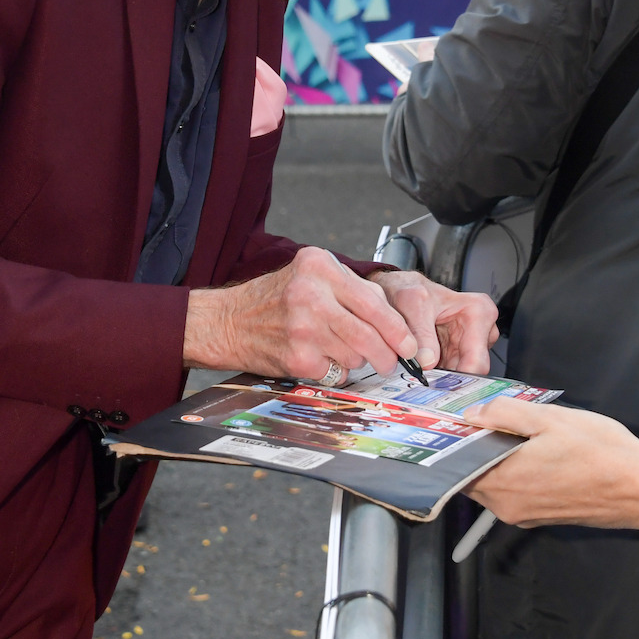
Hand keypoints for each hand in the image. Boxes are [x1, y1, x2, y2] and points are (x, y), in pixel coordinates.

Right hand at [184, 246, 420, 382]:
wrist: (228, 321)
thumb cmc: (274, 299)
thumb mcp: (310, 275)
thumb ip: (351, 289)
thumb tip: (397, 322)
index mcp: (319, 266)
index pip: (374, 302)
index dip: (398, 329)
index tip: (409, 345)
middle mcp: (311, 293)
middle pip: (370, 333)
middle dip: (387, 354)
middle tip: (390, 361)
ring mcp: (303, 327)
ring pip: (357, 355)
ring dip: (357, 360)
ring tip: (339, 350)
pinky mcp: (297, 356)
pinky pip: (336, 372)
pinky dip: (336, 370)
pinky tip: (320, 358)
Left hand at [369, 269, 497, 373]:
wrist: (400, 289)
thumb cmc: (411, 289)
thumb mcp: (412, 304)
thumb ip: (420, 334)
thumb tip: (427, 362)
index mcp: (479, 313)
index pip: (477, 359)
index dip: (458, 378)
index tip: (437, 386)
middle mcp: (480, 330)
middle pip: (470, 371)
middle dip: (447, 380)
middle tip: (423, 383)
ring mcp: (469, 343)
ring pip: (459, 375)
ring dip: (439, 378)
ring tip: (417, 372)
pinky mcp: (456, 353)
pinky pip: (449, 373)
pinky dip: (435, 375)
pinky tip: (421, 369)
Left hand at [464, 396, 638, 527]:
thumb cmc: (602, 455)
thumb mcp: (549, 419)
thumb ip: (505, 414)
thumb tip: (474, 414)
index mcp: (503, 482)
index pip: (457, 464)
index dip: (456, 440)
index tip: (458, 422)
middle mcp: (507, 506)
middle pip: (472, 473)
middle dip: (476, 447)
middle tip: (488, 420)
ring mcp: (524, 514)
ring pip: (493, 482)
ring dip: (496, 458)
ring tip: (515, 433)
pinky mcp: (541, 516)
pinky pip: (513, 491)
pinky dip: (514, 471)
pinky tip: (532, 451)